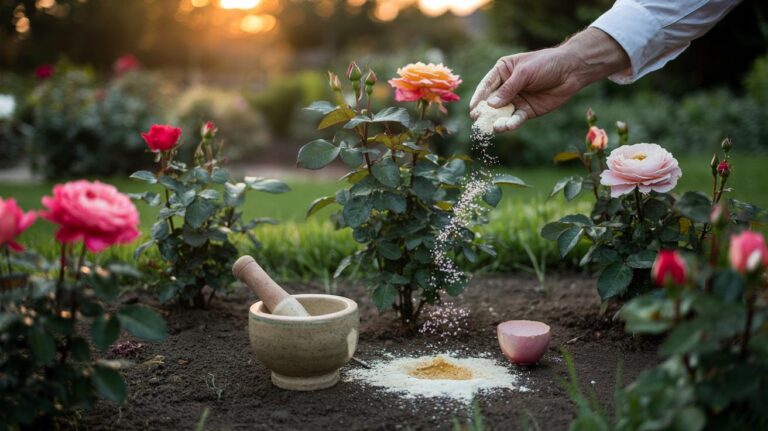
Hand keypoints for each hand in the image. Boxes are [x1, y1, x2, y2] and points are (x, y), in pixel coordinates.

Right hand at [470, 28, 629, 132]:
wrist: (571, 71)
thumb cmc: (546, 64)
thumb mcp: (524, 73)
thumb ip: (508, 89)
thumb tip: (490, 105)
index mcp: (502, 71)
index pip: (486, 86)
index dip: (478, 97)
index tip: (472, 108)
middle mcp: (506, 87)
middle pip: (491, 102)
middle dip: (485, 112)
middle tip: (478, 121)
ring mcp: (516, 100)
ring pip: (502, 113)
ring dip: (497, 121)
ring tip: (493, 127)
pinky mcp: (526, 111)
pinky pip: (515, 119)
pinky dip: (511, 124)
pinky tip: (506, 127)